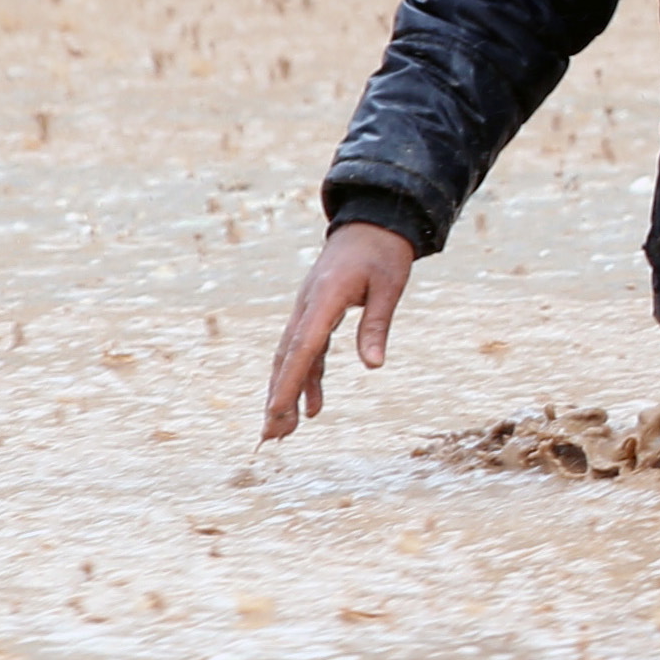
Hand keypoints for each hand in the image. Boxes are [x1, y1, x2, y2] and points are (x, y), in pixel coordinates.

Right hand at [261, 222, 417, 440]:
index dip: (289, 382)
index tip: (275, 411)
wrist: (371, 224)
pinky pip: (305, 351)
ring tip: (282, 431)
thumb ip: (377, 324)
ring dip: (286, 393)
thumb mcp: (388, 287)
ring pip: (290, 357)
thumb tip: (373, 366)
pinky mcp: (314, 314)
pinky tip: (311, 407)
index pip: (303, 347)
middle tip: (271, 435)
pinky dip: (305, 378)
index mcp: (325, 298)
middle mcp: (308, 306)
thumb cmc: (383, 254)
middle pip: (287, 358)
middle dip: (278, 397)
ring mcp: (307, 310)